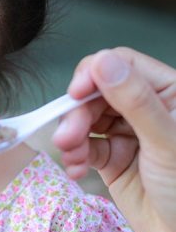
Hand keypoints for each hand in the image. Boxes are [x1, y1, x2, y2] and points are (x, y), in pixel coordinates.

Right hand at [52, 47, 175, 231]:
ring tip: (70, 156)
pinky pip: (84, 146)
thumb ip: (135, 101)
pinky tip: (75, 169)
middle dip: (77, 114)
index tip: (75, 93)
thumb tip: (103, 62)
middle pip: (97, 93)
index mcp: (169, 94)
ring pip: (86, 119)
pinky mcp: (112, 157)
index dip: (95, 74)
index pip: (123, 66)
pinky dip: (74, 156)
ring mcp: (127, 133)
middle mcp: (146, 109)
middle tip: (67, 137)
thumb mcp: (166, 143)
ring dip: (72, 136)